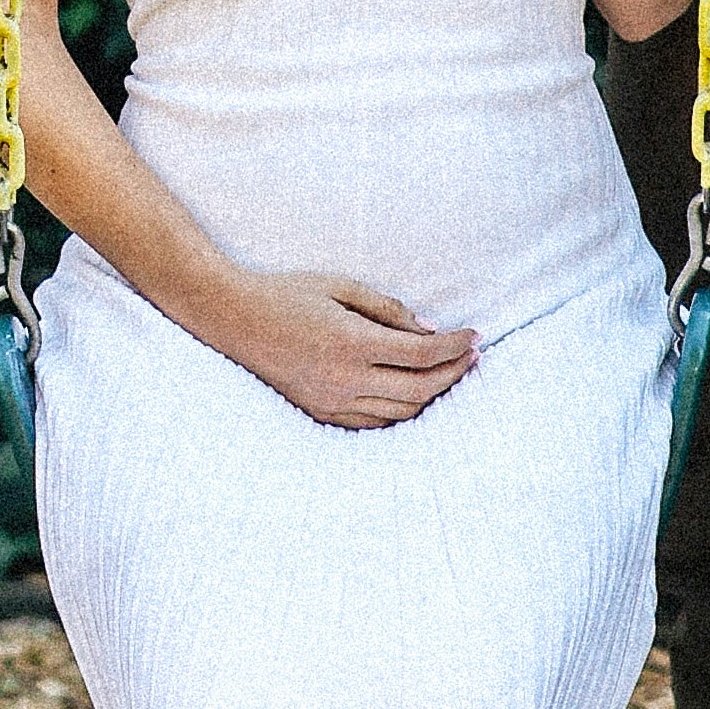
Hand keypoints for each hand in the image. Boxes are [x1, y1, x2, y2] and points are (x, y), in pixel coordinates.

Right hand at [219, 270, 481, 432]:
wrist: (234, 320)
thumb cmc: (287, 293)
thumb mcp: (340, 287)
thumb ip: (387, 309)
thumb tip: (429, 330)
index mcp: (352, 343)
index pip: (422, 353)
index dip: (455, 346)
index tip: (476, 336)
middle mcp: (345, 379)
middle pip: (419, 387)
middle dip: (454, 372)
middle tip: (473, 356)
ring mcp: (332, 401)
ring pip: (401, 411)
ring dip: (432, 395)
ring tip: (450, 374)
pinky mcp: (321, 412)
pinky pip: (374, 421)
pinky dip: (401, 410)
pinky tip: (414, 393)